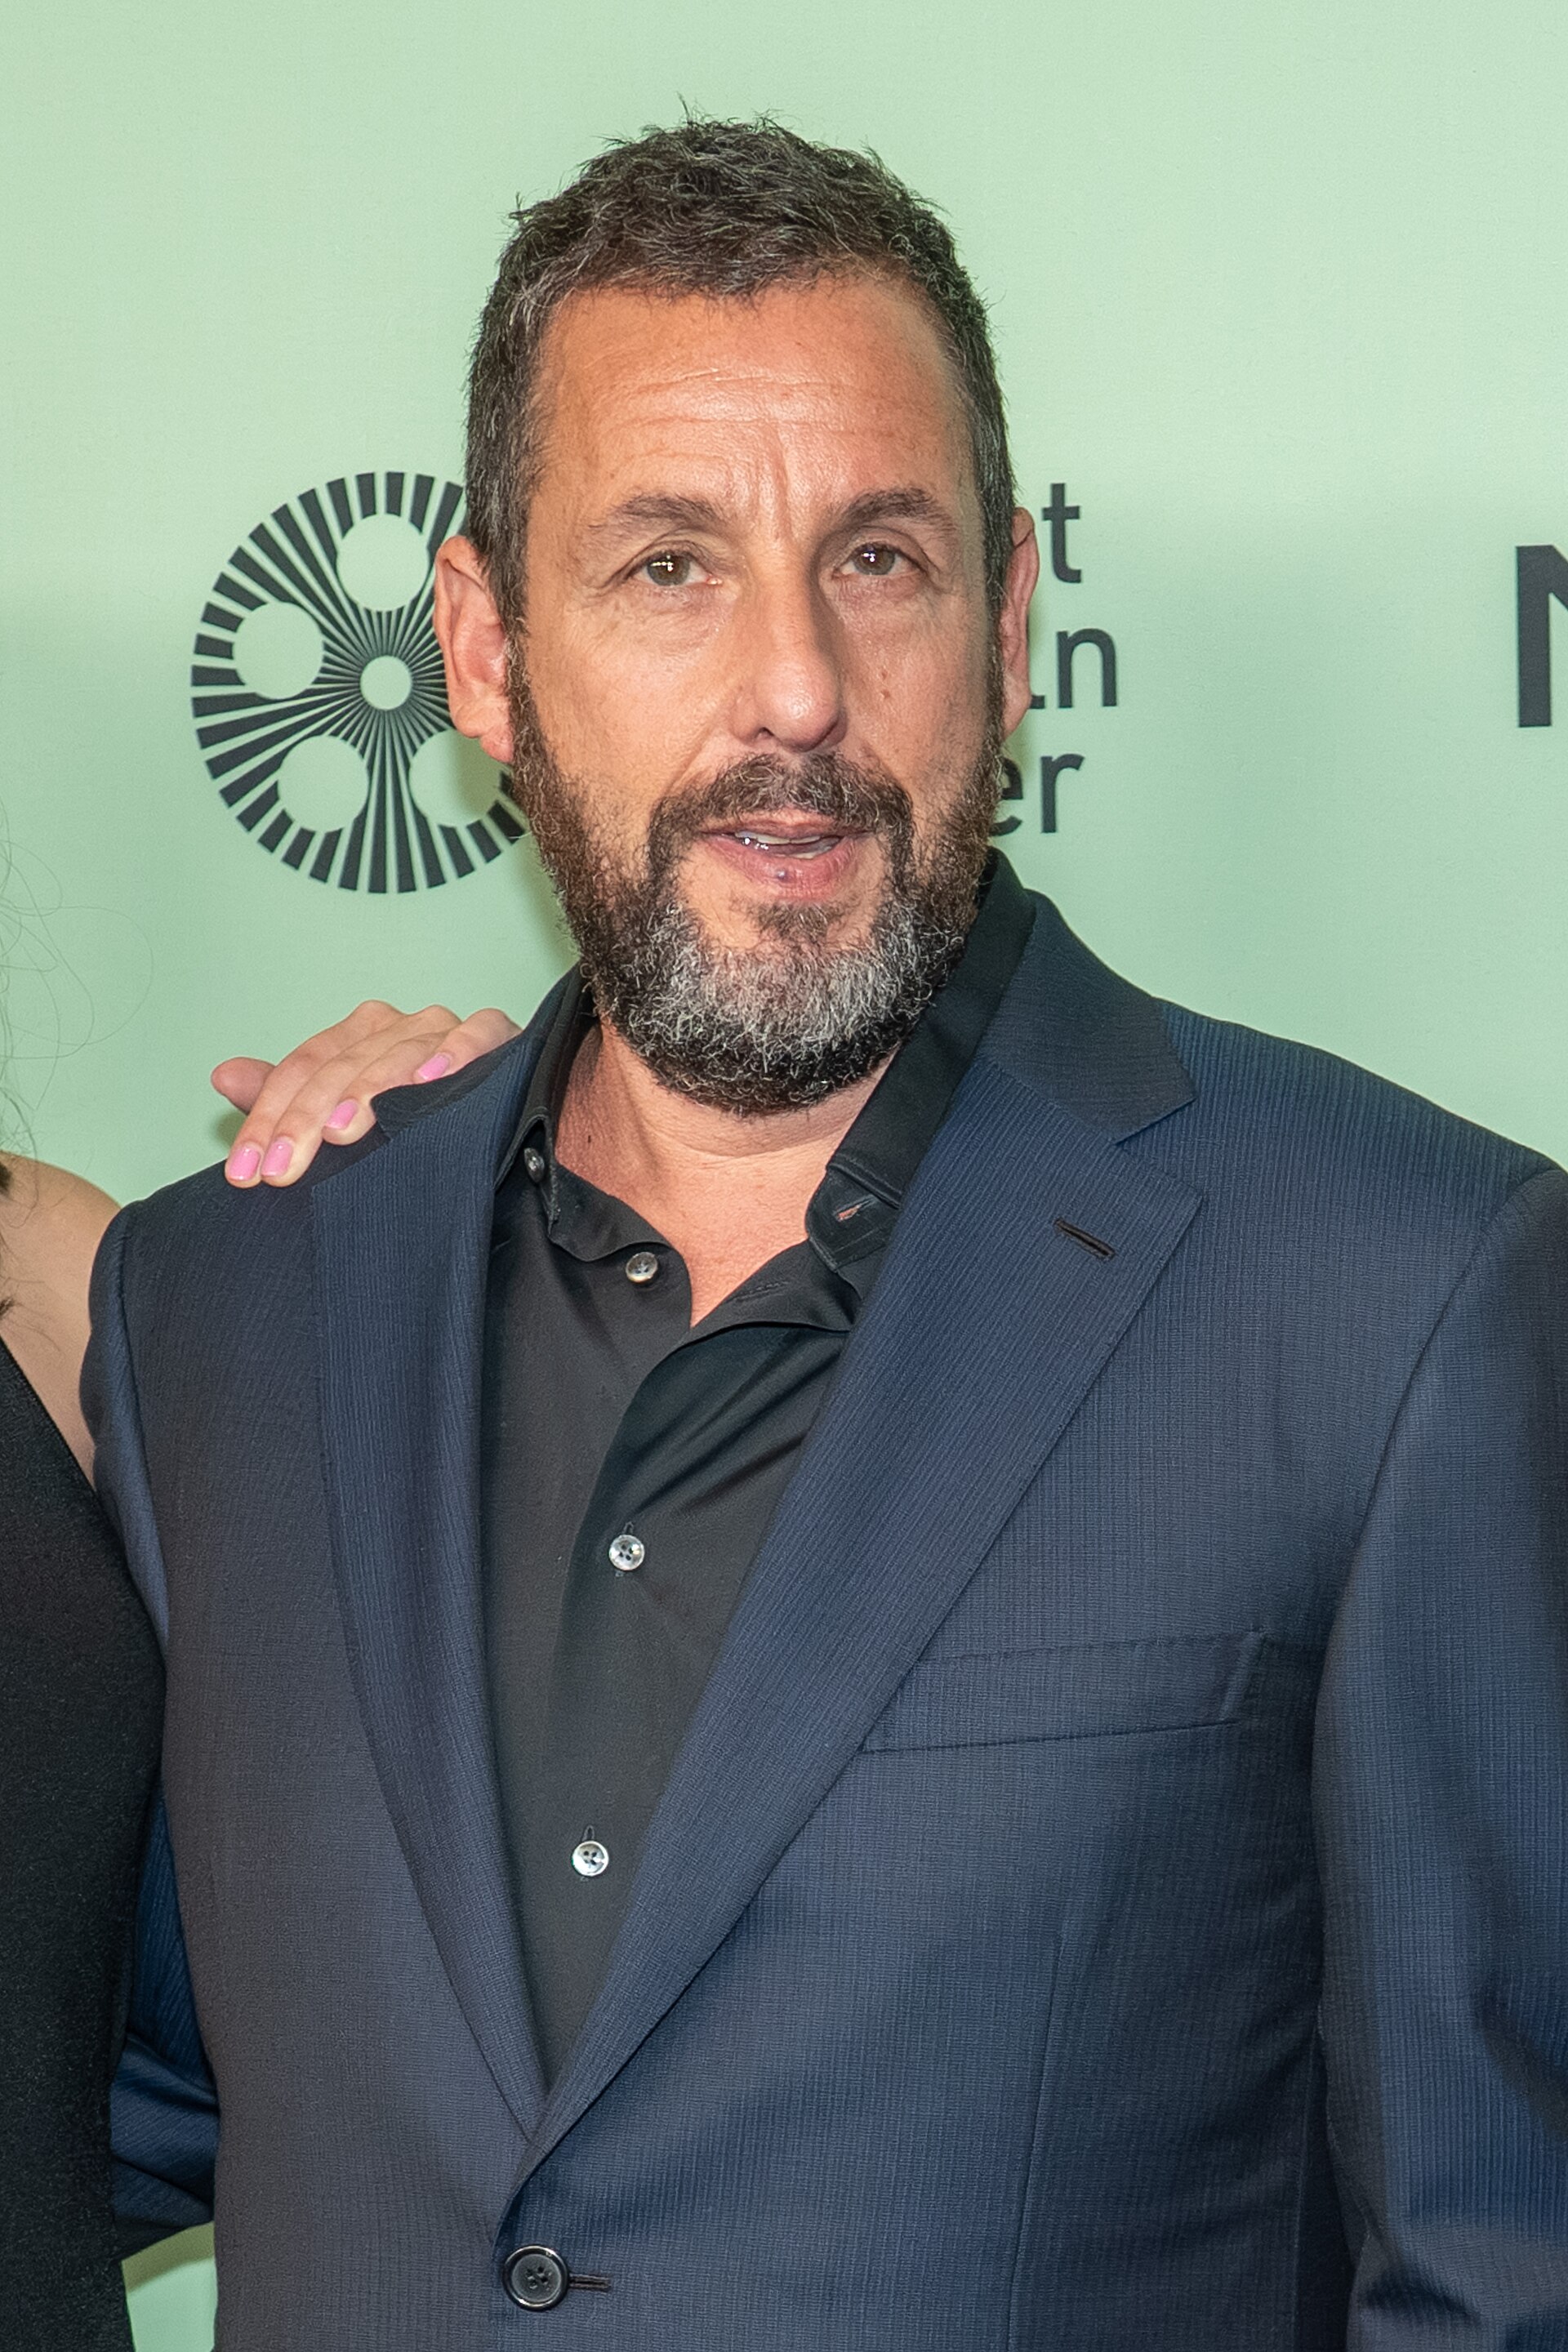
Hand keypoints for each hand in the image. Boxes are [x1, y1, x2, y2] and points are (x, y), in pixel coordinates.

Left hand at [213, 1001, 522, 1186]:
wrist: (497, 1120)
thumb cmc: (414, 1119)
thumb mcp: (340, 1118)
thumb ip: (286, 1100)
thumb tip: (224, 1075)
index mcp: (356, 1038)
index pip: (301, 1069)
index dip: (268, 1118)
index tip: (246, 1173)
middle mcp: (396, 1027)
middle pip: (340, 1063)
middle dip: (305, 1118)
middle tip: (283, 1169)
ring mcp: (443, 1028)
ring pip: (398, 1049)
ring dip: (369, 1089)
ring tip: (342, 1131)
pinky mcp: (496, 1034)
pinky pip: (476, 1032)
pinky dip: (455, 1051)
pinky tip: (431, 1077)